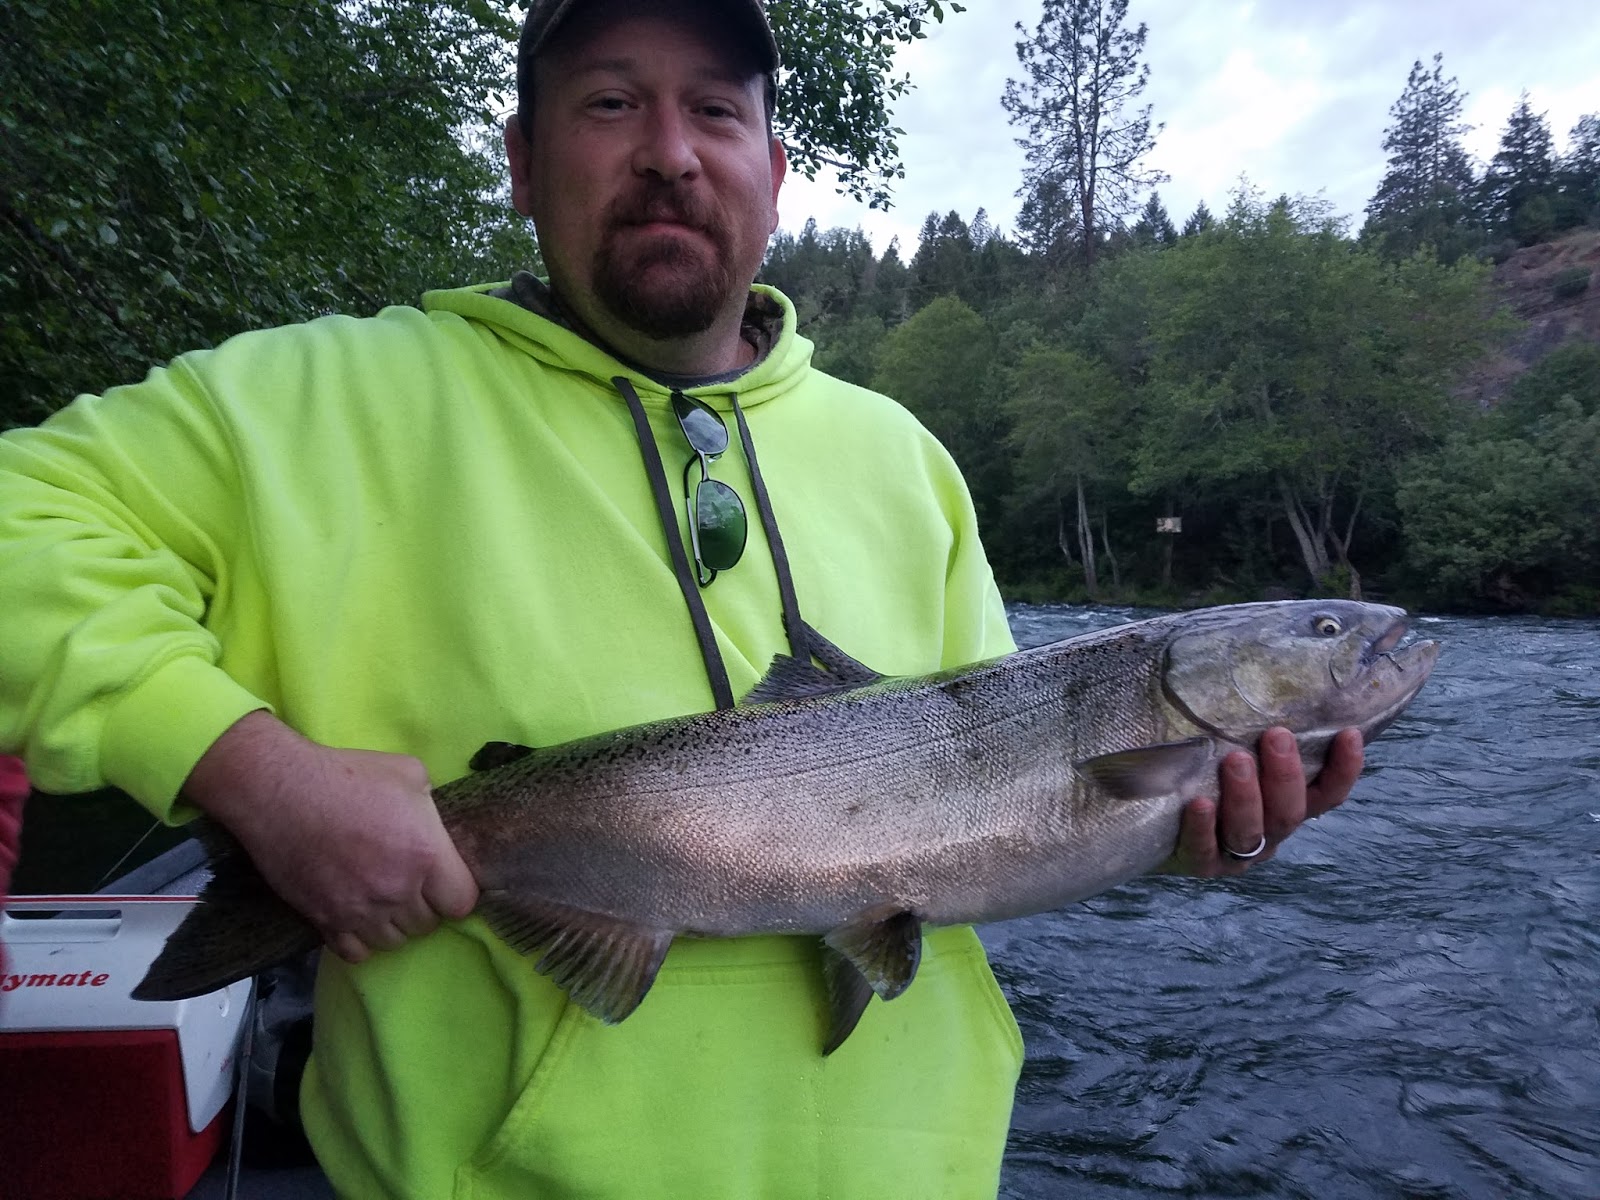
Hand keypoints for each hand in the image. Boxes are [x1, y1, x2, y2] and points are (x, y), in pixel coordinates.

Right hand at [183, 711, 478, 961]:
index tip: (445, 879)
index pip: (462, 902)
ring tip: (384, 898)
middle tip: (411, 883)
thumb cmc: (348, 775)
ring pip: (393, 941)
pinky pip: (356, 953)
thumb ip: (432, 809)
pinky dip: (361, 940)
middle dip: (425, 906)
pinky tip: (358, 915)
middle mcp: (396, 891)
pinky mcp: (325, 922)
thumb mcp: (409, 774)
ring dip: (394, 924)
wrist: (279, 791)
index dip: (456, 891)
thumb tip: (437, 827)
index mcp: (426, 854)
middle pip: (428, 924)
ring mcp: (359, 911)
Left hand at [1161, 726, 1364, 876]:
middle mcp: (1269, 831)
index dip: (1345, 769)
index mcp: (1285, 805)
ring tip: (1235, 761)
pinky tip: (1198, 803)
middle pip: (1290, 812)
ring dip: (1247, 796)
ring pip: (1251, 831)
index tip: (1349, 734)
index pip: (1327, 793)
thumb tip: (1260, 666)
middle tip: (1276, 735)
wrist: (1153, 822)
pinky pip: (1204, 849)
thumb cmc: (1200, 772)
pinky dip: (1203, 828)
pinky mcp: (1199, 863)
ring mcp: (1235, 853)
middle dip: (1285, 774)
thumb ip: (1248, 724)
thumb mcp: (1228, 746)